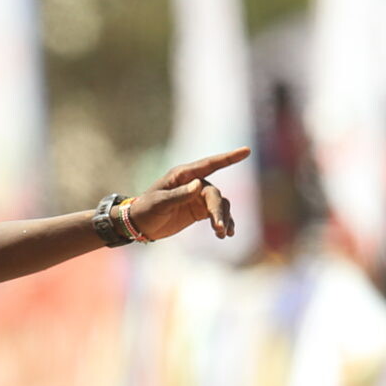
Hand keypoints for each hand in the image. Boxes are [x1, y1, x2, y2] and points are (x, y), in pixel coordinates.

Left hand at [127, 146, 249, 242]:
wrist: (139, 224)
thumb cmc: (146, 209)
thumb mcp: (160, 202)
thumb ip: (179, 194)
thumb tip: (199, 185)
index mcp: (183, 175)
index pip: (210, 164)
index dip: (229, 158)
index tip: (246, 151)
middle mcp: (194, 183)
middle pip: (214, 194)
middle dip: (218, 211)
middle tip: (219, 228)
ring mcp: (198, 197)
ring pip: (220, 205)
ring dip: (223, 219)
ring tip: (223, 234)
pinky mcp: (199, 210)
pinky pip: (217, 214)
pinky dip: (223, 223)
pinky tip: (226, 234)